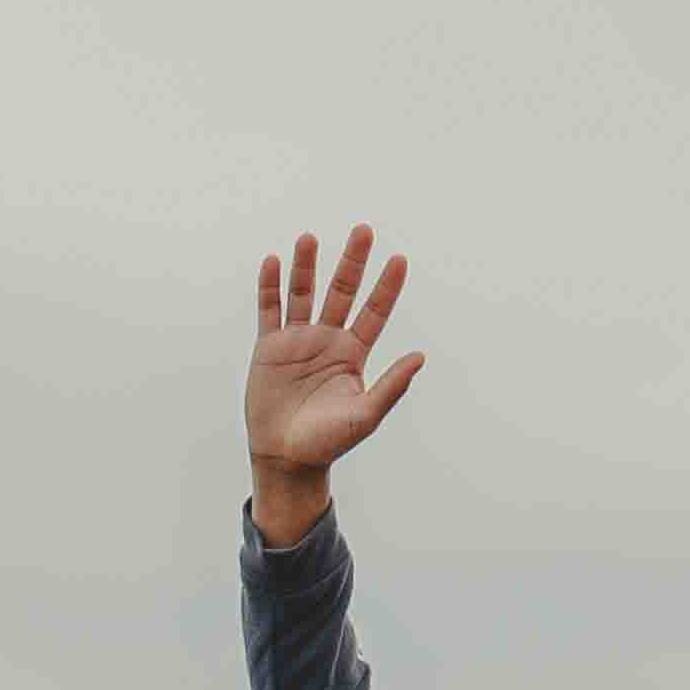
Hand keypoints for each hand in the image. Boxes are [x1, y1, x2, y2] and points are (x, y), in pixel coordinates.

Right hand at [246, 228, 422, 542]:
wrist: (285, 459)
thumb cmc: (328, 443)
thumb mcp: (365, 415)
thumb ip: (391, 386)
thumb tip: (420, 357)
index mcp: (353, 354)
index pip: (374, 312)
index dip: (386, 287)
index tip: (399, 260)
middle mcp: (327, 340)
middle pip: (342, 292)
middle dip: (352, 262)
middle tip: (363, 231)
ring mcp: (297, 341)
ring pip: (303, 294)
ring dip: (306, 267)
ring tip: (310, 239)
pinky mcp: (269, 348)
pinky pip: (269, 310)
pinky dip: (269, 287)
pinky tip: (273, 262)